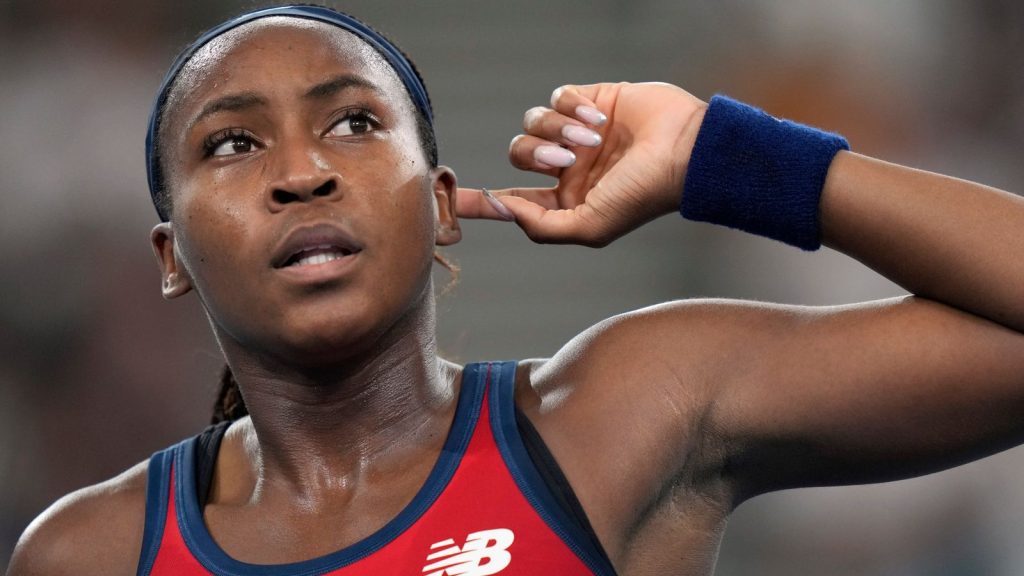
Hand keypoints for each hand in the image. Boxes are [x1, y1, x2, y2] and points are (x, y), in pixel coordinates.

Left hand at [457, 82, 706, 245]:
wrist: (686, 150)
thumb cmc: (643, 194)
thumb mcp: (590, 227)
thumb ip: (542, 226)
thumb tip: (502, 209)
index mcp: (565, 201)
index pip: (511, 199)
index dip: (479, 199)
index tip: (445, 197)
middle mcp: (568, 167)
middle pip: (518, 154)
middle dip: (536, 154)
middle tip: (568, 159)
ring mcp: (577, 133)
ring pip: (534, 123)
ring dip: (558, 129)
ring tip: (593, 138)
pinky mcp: (590, 100)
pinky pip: (556, 97)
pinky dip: (572, 107)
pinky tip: (599, 118)